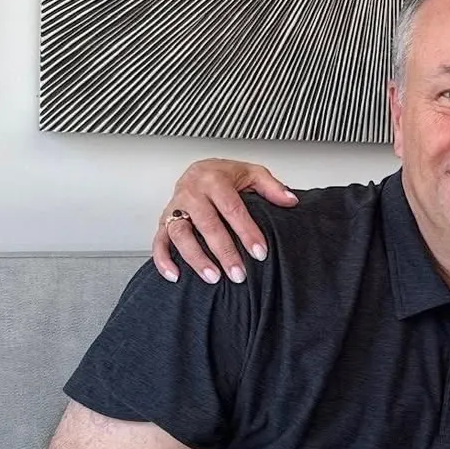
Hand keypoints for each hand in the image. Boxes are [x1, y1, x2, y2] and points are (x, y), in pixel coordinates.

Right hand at [152, 159, 297, 284]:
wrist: (199, 170)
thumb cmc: (226, 177)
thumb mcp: (252, 174)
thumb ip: (271, 187)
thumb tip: (290, 201)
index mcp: (214, 179)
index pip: (232, 208)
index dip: (247, 231)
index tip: (259, 252)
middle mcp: (191, 192)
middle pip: (207, 224)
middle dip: (224, 251)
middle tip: (239, 273)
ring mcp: (175, 207)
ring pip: (180, 234)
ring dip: (196, 258)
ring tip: (213, 278)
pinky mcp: (164, 221)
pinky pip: (158, 241)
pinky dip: (163, 259)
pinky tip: (176, 276)